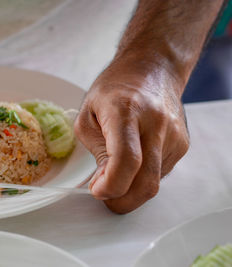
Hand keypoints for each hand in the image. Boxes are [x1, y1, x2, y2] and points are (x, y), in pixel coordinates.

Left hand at [74, 61, 188, 213]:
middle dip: (122, 201)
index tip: (97, 190)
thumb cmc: (114, 89)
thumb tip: (105, 186)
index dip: (111, 185)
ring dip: (132, 187)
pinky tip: (135, 157)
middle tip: (105, 195)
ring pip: (154, 182)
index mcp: (126, 111)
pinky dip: (143, 176)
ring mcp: (174, 135)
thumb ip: (96, 152)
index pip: (127, 160)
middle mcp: (156, 124)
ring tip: (118, 166)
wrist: (152, 69)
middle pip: (146, 182)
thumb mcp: (88, 115)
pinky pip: (161, 173)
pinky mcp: (182, 144)